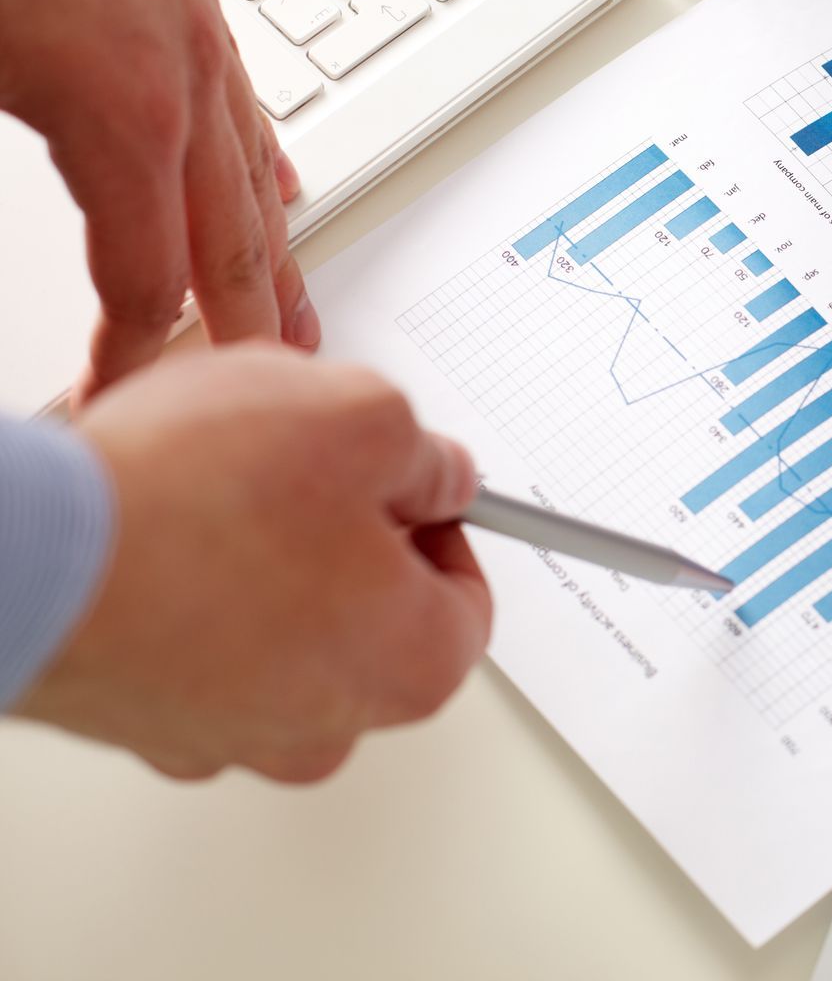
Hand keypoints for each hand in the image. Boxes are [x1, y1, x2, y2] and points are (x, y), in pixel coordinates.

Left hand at [0, 0, 313, 405]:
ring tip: (298, 307)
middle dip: (246, 327)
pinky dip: (262, 152)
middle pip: (232, 237)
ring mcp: (194, 17)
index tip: (118, 402)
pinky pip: (245, 91)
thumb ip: (5, 155)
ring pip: (254, 165)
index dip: (133, 356)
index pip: (144, 278)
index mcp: (121, 111)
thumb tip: (23, 217)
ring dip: (277, 250)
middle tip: (268, 394)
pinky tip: (276, 174)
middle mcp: (181, 72)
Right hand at [17, 347, 490, 782]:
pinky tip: (165, 534)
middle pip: (376, 618)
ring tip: (218, 494)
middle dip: (352, 539)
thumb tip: (440, 477)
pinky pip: (201, 647)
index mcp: (413, 666)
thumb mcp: (364, 417)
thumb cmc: (193, 498)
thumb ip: (429, 456)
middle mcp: (330, 727)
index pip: (467, 597)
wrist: (30, 554)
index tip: (405, 481)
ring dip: (269, 562)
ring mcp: (232, 734)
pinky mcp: (150, 721)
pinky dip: (194, 594)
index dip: (438, 520)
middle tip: (306, 473)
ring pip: (286, 633)